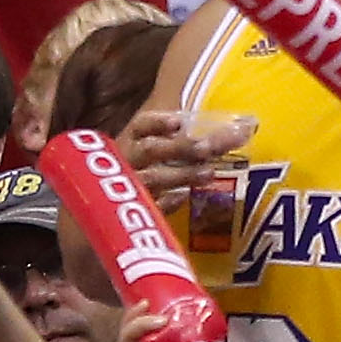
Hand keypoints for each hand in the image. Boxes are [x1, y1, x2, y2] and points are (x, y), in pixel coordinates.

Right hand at [119, 105, 255, 203]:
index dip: (158, 122)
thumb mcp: (151, 154)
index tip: (179, 122)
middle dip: (181, 147)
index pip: (140, 126)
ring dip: (182, 173)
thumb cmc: (144, 174)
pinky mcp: (138, 212)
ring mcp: (132, 188)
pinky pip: (152, 207)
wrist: (111, 219)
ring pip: (154, 178)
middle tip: (207, 147)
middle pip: (151, 149)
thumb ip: (177, 143)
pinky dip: (168, 202)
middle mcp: (128, 162)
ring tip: (208, 172)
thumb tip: (229, 128)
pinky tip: (183, 198)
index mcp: (129, 142)